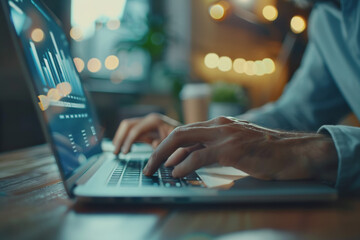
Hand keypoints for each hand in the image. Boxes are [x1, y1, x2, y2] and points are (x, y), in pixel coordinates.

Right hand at [112, 113, 180, 154]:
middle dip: (120, 138)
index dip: (128, 142)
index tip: (125, 153)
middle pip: (127, 125)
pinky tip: (124, 150)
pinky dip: (126, 140)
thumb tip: (153, 147)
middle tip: (116, 153)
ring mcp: (147, 122)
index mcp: (155, 121)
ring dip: (120, 139)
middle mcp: (149, 119)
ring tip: (116, 152)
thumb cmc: (186, 139)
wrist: (191, 135)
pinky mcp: (147, 128)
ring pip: (127, 127)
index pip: (135, 130)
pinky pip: (132, 132)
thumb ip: (164, 145)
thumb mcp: (176, 143)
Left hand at [143, 116, 337, 183]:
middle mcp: (220, 126)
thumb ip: (217, 149)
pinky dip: (184, 164)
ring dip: (164, 156)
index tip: (159, 160)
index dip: (169, 146)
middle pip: (179, 133)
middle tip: (148, 165)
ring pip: (184, 140)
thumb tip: (191, 160)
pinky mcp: (232, 149)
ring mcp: (225, 135)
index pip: (186, 132)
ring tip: (154, 170)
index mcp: (221, 125)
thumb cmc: (269, 152)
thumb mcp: (238, 147)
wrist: (297, 152)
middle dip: (159, 149)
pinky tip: (176, 173)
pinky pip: (200, 155)